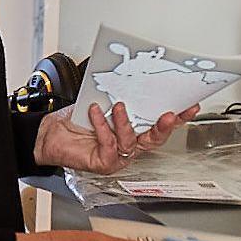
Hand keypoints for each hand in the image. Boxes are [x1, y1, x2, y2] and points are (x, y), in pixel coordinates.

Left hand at [33, 100, 199, 173]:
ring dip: (125, 122)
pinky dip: (102, 126)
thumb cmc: (76, 120)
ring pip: (131, 142)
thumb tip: (134, 77)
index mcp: (133, 133)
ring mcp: (117, 158)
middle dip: (164, 127)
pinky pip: (109, 144)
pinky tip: (96, 113)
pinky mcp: (103, 163)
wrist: (49, 133)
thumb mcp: (102, 102)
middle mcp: (128, 148)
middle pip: (154, 140)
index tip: (190, 106)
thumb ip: (120, 96)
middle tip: (169, 114)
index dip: (177, 118)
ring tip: (118, 106)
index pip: (159, 126)